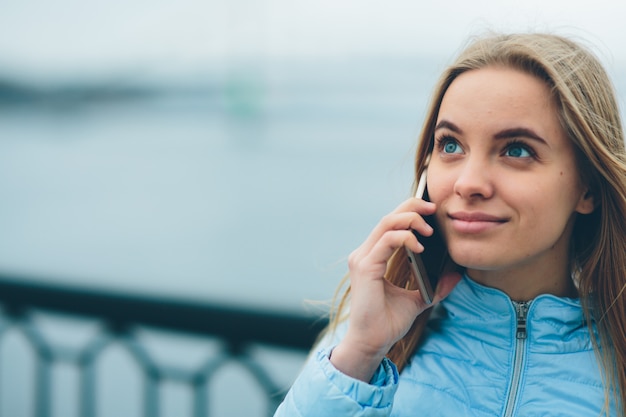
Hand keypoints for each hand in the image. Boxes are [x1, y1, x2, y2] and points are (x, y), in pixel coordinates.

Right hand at [330, 198, 460, 380]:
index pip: (389, 225)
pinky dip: (406, 238)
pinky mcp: (365, 267)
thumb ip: (433, 286)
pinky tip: (420, 247)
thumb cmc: (388, 322)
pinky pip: (388, 241)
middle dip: (412, 207)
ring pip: (387, 223)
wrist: (372, 343)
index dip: (409, 212)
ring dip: (410, 219)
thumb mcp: (418, 299)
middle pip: (388, 217)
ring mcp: (362, 259)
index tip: (431, 212)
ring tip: (429, 230)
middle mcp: (364, 254)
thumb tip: (455, 275)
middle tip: (433, 208)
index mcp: (372, 257)